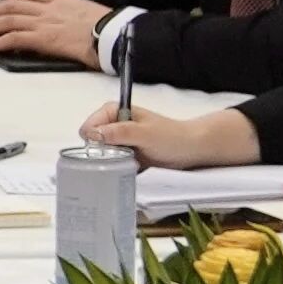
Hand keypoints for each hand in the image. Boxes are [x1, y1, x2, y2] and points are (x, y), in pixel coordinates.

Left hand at [0, 0, 107, 69]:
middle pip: (11, 5)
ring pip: (8, 20)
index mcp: (59, 0)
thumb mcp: (85, 12)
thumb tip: (63, 24)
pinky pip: (13, 39)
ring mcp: (44, 22)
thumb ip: (69, 14)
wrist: (113, 33)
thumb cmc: (106, 27)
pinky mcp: (43, 38)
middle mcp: (48, 8)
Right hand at [90, 103, 255, 170]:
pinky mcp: (125, 154)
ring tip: (123, 165)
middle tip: (117, 160)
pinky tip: (124, 172)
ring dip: (107, 162)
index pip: (90, 125)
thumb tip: (93, 134)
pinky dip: (114, 169)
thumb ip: (118, 132)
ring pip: (100, 153)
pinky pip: (111, 162)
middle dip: (99, 152)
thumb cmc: (171, 137)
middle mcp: (114, 123)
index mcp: (115, 111)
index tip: (106, 151)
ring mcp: (119, 140)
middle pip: (92, 141)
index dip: (94, 139)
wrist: (192, 149)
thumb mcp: (144, 133)